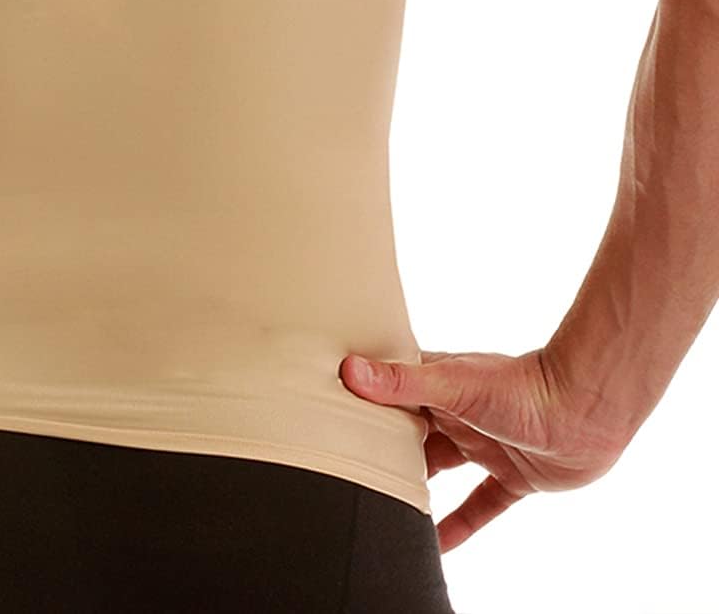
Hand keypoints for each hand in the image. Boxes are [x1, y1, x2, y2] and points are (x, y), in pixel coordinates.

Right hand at [339, 346, 625, 552]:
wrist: (588, 411)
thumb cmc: (523, 385)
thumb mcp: (453, 384)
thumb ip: (403, 382)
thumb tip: (350, 370)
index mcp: (440, 382)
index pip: (391, 390)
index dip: (364, 400)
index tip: (329, 411)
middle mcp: (459, 412)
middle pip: (412, 433)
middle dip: (385, 448)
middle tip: (350, 467)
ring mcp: (486, 445)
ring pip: (442, 468)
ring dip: (418, 486)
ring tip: (383, 504)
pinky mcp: (513, 477)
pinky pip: (481, 506)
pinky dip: (460, 525)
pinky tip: (437, 546)